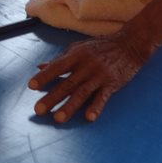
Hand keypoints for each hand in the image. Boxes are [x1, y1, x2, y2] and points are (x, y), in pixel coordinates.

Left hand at [28, 31, 152, 123]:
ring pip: (82, 93)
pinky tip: (89, 117)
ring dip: (69, 106)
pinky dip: (96, 107)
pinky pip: (103, 97)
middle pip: (67, 83)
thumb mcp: (78, 48)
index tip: (31, 86)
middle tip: (38, 110)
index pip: (57, 66)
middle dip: (52, 97)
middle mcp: (86, 65)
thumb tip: (39, 66)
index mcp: (76, 55)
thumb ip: (60, 59)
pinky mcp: (112, 84)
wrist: (130, 44)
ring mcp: (99, 75)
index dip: (44, 76)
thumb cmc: (100, 47)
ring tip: (58, 118)